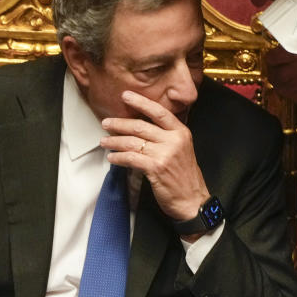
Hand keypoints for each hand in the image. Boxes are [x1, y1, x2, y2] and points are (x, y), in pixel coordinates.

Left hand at [100, 91, 209, 234]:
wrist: (192, 200)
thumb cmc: (185, 176)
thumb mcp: (182, 150)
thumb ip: (166, 137)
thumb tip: (140, 128)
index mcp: (181, 132)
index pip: (159, 112)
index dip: (140, 102)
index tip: (125, 96)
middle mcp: (174, 140)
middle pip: (140, 126)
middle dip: (119, 123)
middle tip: (106, 122)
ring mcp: (165, 154)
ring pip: (132, 142)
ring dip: (114, 141)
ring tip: (104, 141)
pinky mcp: (155, 168)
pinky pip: (131, 158)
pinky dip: (118, 157)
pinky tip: (112, 157)